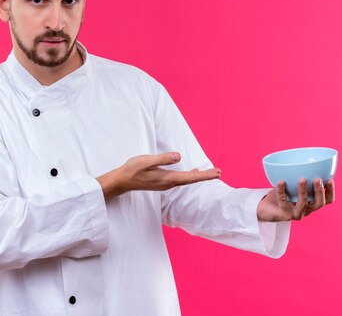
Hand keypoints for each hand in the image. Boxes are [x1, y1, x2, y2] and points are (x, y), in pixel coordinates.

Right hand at [97, 152, 220, 200]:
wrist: (122, 181)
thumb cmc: (133, 169)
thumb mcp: (147, 161)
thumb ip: (163, 159)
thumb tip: (179, 156)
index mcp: (168, 178)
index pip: (191, 177)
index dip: (204, 175)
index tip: (217, 173)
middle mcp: (169, 183)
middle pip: (191, 180)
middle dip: (205, 176)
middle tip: (219, 172)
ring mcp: (166, 184)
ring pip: (187, 180)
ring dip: (198, 176)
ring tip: (210, 173)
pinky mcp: (162, 182)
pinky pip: (180, 179)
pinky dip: (189, 176)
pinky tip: (191, 171)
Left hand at [256, 178, 335, 221]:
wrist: (267, 208)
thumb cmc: (283, 194)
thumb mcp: (294, 184)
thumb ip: (301, 176)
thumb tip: (306, 159)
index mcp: (312, 203)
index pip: (328, 200)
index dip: (331, 191)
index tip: (331, 179)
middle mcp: (307, 210)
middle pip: (319, 204)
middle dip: (320, 191)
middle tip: (318, 179)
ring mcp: (295, 214)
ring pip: (303, 204)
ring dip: (303, 191)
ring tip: (302, 179)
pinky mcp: (283, 215)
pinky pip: (283, 202)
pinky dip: (282, 191)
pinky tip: (281, 182)